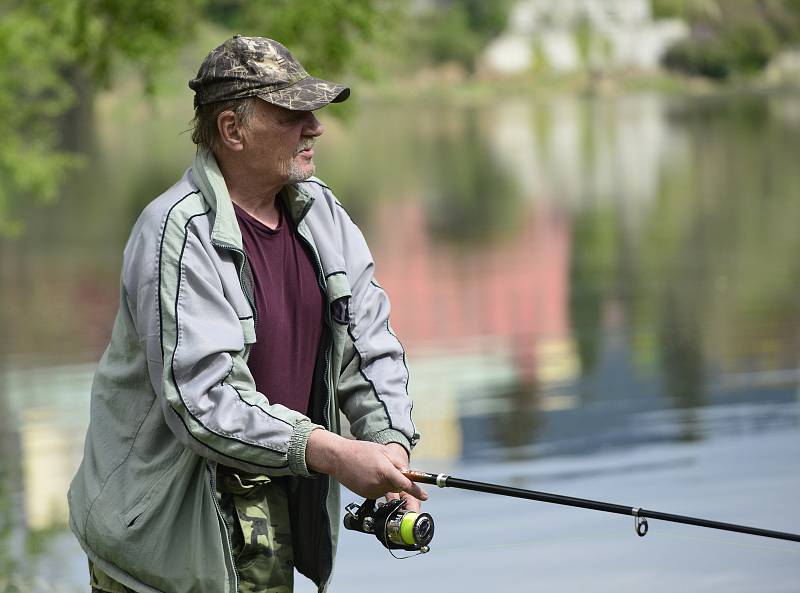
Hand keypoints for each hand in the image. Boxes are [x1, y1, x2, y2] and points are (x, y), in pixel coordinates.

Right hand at [305, 430, 427, 501]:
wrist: (338, 458)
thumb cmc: (360, 451)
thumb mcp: (382, 450)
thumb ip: (397, 462)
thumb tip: (407, 473)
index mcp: (384, 470)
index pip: (405, 484)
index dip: (417, 491)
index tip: (425, 496)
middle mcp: (378, 484)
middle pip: (397, 486)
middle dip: (397, 479)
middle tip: (385, 466)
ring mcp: (371, 491)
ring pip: (387, 490)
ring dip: (386, 481)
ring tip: (373, 469)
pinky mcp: (365, 495)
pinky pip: (378, 492)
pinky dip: (378, 485)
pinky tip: (368, 475)